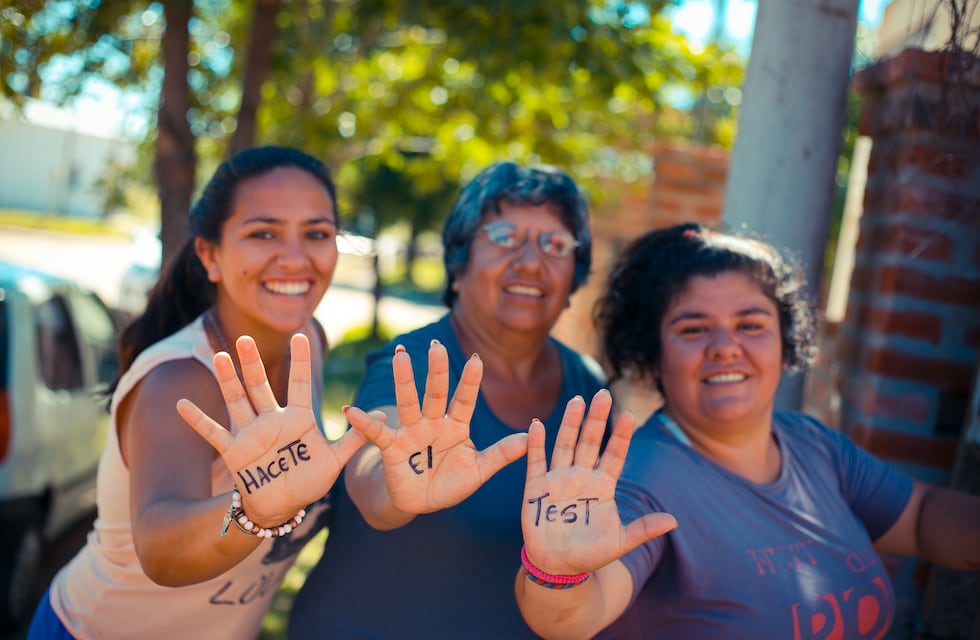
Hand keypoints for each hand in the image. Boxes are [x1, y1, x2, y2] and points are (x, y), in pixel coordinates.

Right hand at [176, 333, 366, 524]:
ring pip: (237, 400)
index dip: (299, 361)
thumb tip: (382, 415)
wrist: (282, 506)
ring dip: (227, 380)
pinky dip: (197, 421)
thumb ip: (355, 437)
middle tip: (244, 337)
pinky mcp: (234, 452)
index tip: (302, 335)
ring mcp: (251, 433)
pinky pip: (214, 433)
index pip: (298, 382)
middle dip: (253, 363)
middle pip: (261, 385)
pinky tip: (180, 405)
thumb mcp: (335, 460)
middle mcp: (272, 420)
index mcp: (298, 418)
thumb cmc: (308, 481)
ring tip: (218, 355)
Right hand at [344, 340, 527, 514]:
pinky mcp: (392, 447)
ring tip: (400, 357)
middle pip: (435, 393)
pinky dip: (366, 423)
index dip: (470, 382)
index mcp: (456, 426)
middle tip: (437, 346)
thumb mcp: (480, 471)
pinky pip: (378, 434)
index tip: (476, 360)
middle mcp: (433, 423)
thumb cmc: (451, 482)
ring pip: (408, 403)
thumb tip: (531, 435)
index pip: (465, 400)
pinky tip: (352, 411)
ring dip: (404, 381)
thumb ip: (502, 454)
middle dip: (436, 371)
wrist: (421, 502)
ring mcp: (411, 432)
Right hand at [520, 390, 676, 575]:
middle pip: (590, 442)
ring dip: (569, 423)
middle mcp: (581, 477)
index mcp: (602, 486)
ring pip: (565, 445)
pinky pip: (536, 462)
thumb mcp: (620, 542)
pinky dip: (536, 444)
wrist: (558, 567)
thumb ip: (643, 529)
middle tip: (603, 393)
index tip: (630, 415)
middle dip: (596, 419)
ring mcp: (558, 480)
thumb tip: (673, 521)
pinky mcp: (536, 488)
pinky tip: (536, 424)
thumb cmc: (590, 554)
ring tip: (576, 400)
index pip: (614, 455)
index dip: (621, 436)